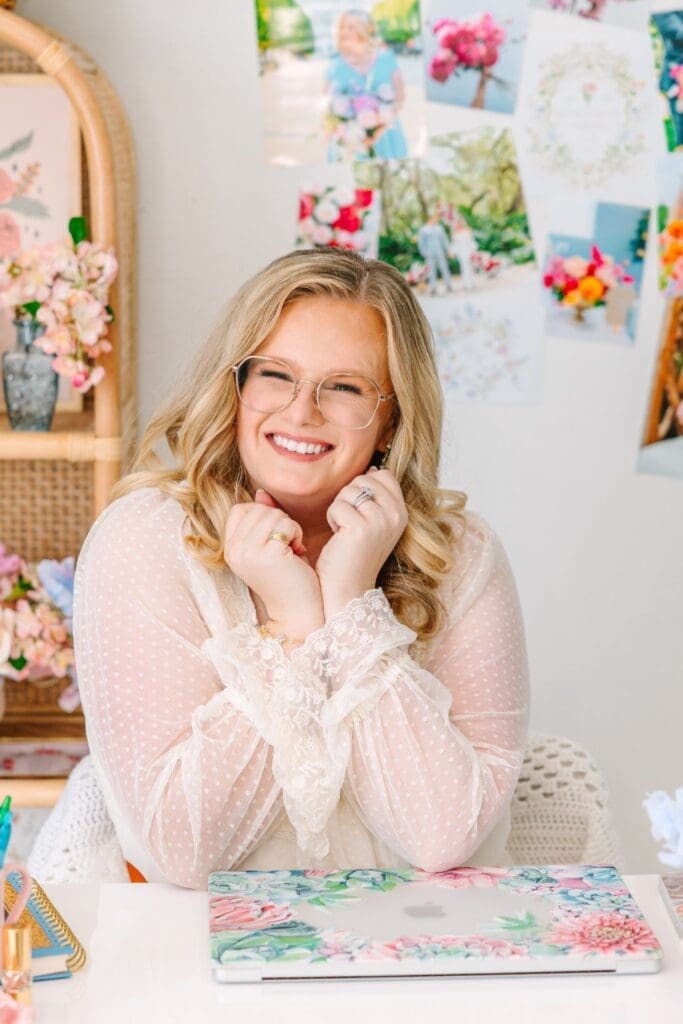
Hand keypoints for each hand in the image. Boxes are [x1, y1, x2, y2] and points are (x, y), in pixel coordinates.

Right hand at [224, 490, 323, 634]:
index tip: (274, 538)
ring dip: (290, 527)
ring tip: (291, 549)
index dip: (263, 516)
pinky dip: (297, 534)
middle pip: (258, 508)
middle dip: (279, 521)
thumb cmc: (287, 576)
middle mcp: (234, 550)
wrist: (296, 611)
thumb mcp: (269, 544)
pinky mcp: (268, 553)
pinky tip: (297, 552)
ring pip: (273, 513)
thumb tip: (262, 492)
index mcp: (229, 548)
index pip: (240, 509)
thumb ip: (263, 518)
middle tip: (286, 545)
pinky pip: (286, 524)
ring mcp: (248, 552)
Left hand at [315, 468, 407, 616]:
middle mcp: (396, 515)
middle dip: (349, 497)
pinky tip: (339, 538)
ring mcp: (380, 521)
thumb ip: (377, 497)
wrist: (349, 590)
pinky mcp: (361, 528)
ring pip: (349, 490)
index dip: (364, 487)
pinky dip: (332, 519)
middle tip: (350, 523)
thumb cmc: (354, 555)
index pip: (383, 475)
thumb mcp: (374, 523)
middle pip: (364, 478)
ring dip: (339, 509)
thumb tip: (373, 467)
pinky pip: (337, 506)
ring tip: (345, 531)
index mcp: (402, 512)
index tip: (360, 512)